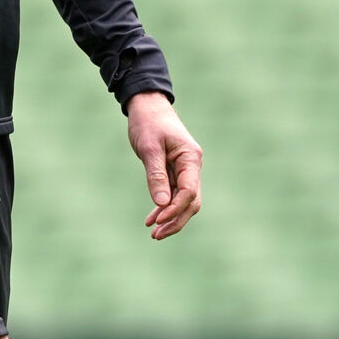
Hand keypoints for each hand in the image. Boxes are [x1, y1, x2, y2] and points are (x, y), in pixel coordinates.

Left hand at [127, 92, 202, 239]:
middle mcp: (192, 166)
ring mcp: (185, 169)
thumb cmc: (148, 122)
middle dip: (175, 220)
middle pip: (191, 201)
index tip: (157, 219)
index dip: (175, 208)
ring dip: (170, 217)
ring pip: (183, 200)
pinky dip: (165, 206)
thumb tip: (163, 204)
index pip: (189, 191)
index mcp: (190, 158)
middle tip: (156, 234)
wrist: (146, 105)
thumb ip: (156, 175)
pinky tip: (153, 217)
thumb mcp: (149, 148)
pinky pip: (174, 193)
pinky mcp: (175, 171)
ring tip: (153, 232)